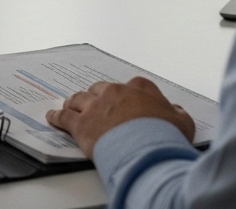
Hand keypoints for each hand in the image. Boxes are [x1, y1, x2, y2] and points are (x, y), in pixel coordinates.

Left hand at [45, 77, 195, 156]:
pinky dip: (57, 117)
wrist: (146, 149)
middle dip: (97, 95)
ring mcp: (95, 106)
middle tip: (95, 103)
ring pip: (79, 99)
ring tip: (70, 105)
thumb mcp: (182, 122)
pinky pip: (64, 117)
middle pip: (100, 89)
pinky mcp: (81, 123)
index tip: (126, 101)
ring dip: (75, 102)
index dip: (127, 95)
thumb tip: (175, 110)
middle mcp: (114, 92)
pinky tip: (53, 117)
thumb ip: (176, 113)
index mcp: (139, 88)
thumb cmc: (164, 136)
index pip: (132, 86)